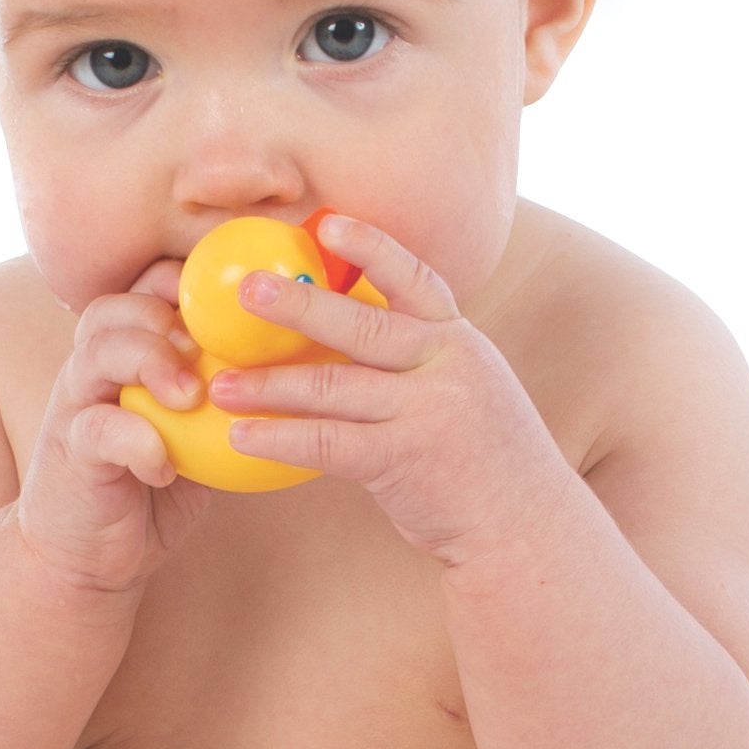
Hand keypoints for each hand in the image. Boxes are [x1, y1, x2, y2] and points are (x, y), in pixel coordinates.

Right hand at [18, 260, 211, 594]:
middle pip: (115, 306)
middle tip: (202, 347)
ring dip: (151, 362)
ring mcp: (76, 405)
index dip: (184, 280)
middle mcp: (94, 368)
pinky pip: (98, 428)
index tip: (233, 301)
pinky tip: (165, 467)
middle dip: (164, 314)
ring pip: (98, 352)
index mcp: (127, 351)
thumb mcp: (200, 432)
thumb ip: (229, 394)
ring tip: (190, 395)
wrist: (88, 555)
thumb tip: (312, 364)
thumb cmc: (156, 485)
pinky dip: (138, 441)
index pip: (145, 287)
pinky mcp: (71, 450)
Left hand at [209, 216, 566, 565]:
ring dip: (269, 385)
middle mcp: (447, 365)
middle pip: (359, 326)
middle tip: (247, 290)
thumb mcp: (468, 386)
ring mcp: (427, 412)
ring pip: (332, 386)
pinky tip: (241, 436)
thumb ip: (419, 358)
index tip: (328, 222)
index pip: (414, 280)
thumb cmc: (484, 455)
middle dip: (298, 306)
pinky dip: (279, 438)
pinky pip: (327, 442)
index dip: (371, 248)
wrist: (527, 527)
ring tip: (221, 383)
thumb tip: (343, 333)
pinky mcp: (404, 459)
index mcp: (458, 341)